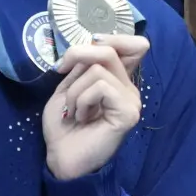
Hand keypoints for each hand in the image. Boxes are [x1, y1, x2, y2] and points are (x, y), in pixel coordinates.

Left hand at [43, 34, 146, 181]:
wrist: (62, 159)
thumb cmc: (63, 127)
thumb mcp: (68, 88)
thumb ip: (82, 67)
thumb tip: (91, 46)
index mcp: (118, 80)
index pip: (135, 45)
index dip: (113, 37)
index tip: (82, 50)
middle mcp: (129, 87)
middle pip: (111, 50)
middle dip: (79, 54)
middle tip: (60, 71)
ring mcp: (131, 100)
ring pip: (100, 70)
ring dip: (75, 89)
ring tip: (74, 111)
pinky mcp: (128, 112)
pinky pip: (102, 87)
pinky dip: (83, 99)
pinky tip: (82, 117)